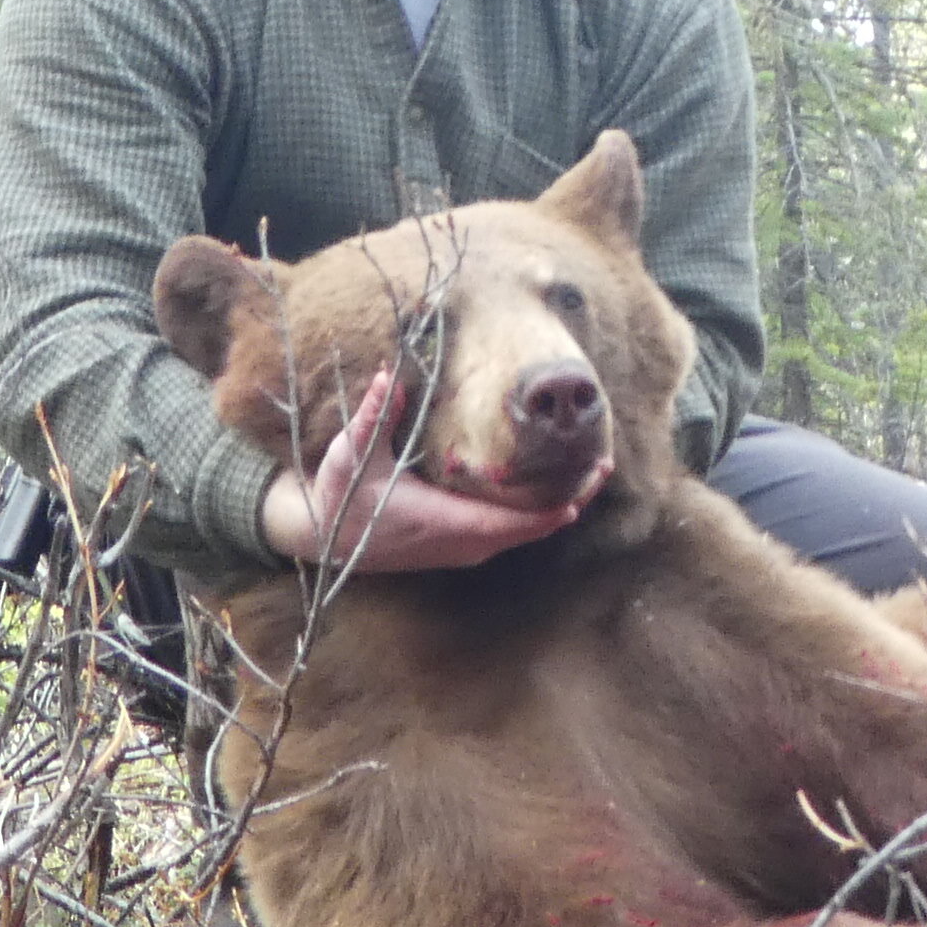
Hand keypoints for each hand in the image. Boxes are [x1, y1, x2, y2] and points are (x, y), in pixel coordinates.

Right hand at [257, 362, 601, 574]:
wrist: (323, 537)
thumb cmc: (340, 496)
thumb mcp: (352, 455)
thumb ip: (373, 417)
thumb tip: (387, 377)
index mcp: (447, 524)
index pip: (518, 524)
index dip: (557, 505)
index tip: (587, 480)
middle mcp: (463, 544)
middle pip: (534, 529)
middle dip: (571, 497)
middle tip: (604, 463)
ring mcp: (463, 549)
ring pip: (524, 533)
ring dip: (556, 504)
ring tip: (588, 470)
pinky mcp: (460, 545)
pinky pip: (510, 533)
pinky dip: (536, 512)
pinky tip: (551, 487)